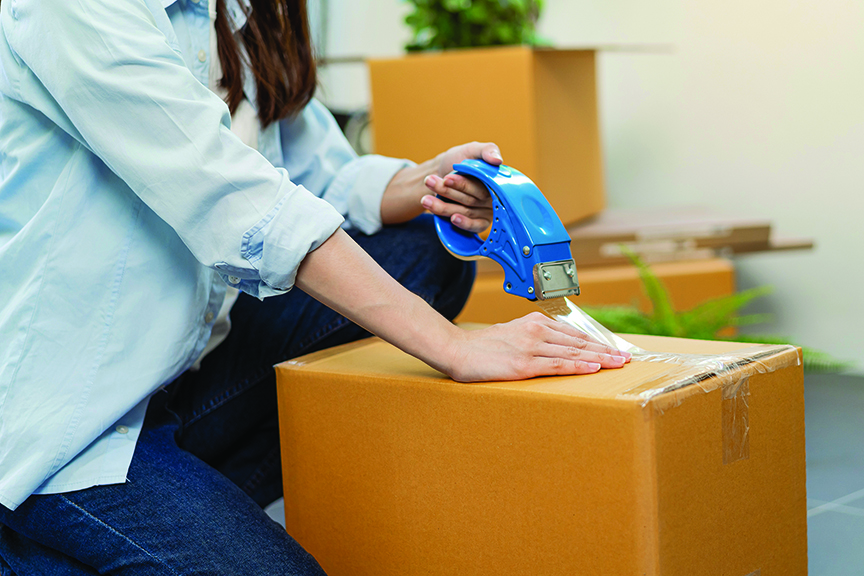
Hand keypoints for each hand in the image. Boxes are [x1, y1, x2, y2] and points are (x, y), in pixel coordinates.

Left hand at [420, 141, 500, 232]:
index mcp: (494, 180)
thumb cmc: (460, 158)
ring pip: (466, 211)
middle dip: (448, 191)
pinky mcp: (478, 222)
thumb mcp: (472, 149)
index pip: (481, 185)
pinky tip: (452, 219)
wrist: (443, 171)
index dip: (463, 184)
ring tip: (425, 200)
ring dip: (444, 207)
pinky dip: (464, 223)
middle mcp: (492, 197)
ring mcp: (485, 210)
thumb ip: (487, 150)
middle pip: (470, 198)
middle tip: (429, 182)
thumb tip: (497, 160)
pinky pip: (475, 226)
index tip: (446, 179)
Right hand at [443, 312, 631, 382]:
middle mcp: (536, 332)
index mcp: (534, 322)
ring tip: (618, 363)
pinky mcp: (524, 365)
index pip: (573, 333)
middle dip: (605, 350)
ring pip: (573, 353)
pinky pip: (557, 365)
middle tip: (626, 357)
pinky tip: (593, 368)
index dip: (596, 341)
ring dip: (599, 358)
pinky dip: (578, 367)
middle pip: (578, 342)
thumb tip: (554, 347)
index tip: (614, 348)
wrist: (457, 349)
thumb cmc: (482, 345)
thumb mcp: (511, 332)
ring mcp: (531, 348)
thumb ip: (533, 336)